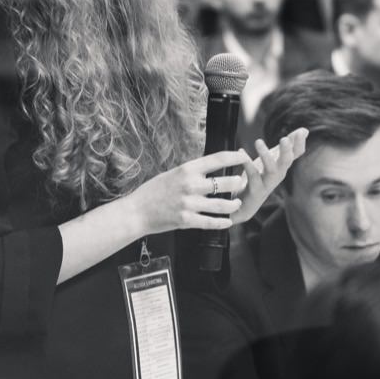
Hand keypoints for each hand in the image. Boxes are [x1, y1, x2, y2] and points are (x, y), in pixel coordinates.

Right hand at [131, 151, 252, 235]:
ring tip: (236, 203)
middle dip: (238, 183)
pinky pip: (211, 222)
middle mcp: (190, 185)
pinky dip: (222, 222)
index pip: (217, 159)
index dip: (234, 157)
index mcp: (187, 170)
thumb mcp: (172, 174)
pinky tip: (228, 221)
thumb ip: (191, 173)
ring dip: (233, 204)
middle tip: (242, 183)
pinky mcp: (187, 221)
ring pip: (222, 205)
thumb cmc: (152, 192)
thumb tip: (209, 169)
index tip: (243, 156)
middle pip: (225, 182)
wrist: (136, 212)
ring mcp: (189, 204)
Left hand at [229, 129, 308, 224]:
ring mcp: (267, 184)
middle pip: (286, 163)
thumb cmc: (259, 179)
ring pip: (271, 171)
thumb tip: (304, 130)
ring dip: (266, 156)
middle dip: (286, 151)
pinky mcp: (254, 190)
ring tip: (258, 141)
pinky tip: (241, 151)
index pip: (296, 154)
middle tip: (284, 139)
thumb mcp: (272, 158)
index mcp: (282, 166)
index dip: (299, 144)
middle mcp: (277, 175)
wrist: (243, 205)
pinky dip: (247, 163)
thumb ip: (285, 146)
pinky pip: (252, 176)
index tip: (302, 131)